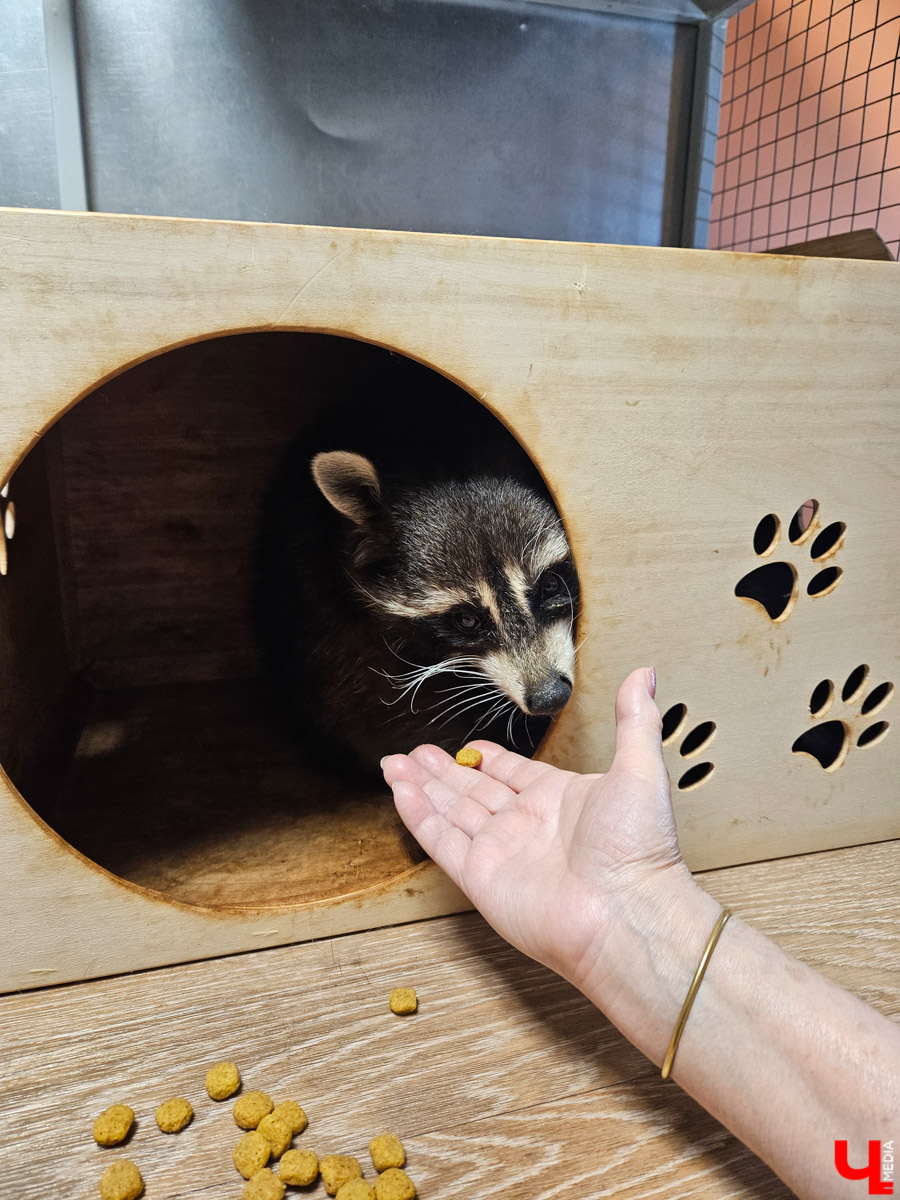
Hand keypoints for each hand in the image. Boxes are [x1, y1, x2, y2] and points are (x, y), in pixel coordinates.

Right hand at [381, 667, 694, 987]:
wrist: (627, 914)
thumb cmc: (640, 851)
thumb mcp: (640, 770)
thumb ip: (635, 721)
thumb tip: (644, 677)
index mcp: (558, 799)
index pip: (512, 774)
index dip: (487, 760)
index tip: (467, 747)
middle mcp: (526, 825)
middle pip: (472, 791)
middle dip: (442, 772)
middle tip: (414, 752)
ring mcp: (500, 852)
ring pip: (451, 812)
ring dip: (422, 788)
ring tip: (395, 766)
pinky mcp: (480, 878)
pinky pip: (441, 841)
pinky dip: (418, 816)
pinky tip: (401, 793)